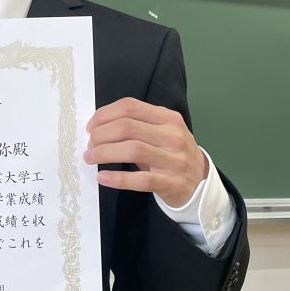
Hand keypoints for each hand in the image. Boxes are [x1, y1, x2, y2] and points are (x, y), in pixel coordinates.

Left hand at [84, 97, 207, 206]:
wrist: (200, 184)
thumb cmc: (172, 154)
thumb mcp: (162, 132)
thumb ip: (136, 124)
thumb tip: (97, 125)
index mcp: (168, 118)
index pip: (130, 107)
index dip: (104, 115)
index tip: (91, 126)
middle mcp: (173, 136)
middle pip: (126, 127)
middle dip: (100, 135)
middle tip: (89, 145)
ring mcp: (174, 160)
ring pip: (131, 150)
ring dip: (104, 153)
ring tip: (90, 158)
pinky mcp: (171, 183)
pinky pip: (139, 180)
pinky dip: (117, 178)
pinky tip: (103, 177)